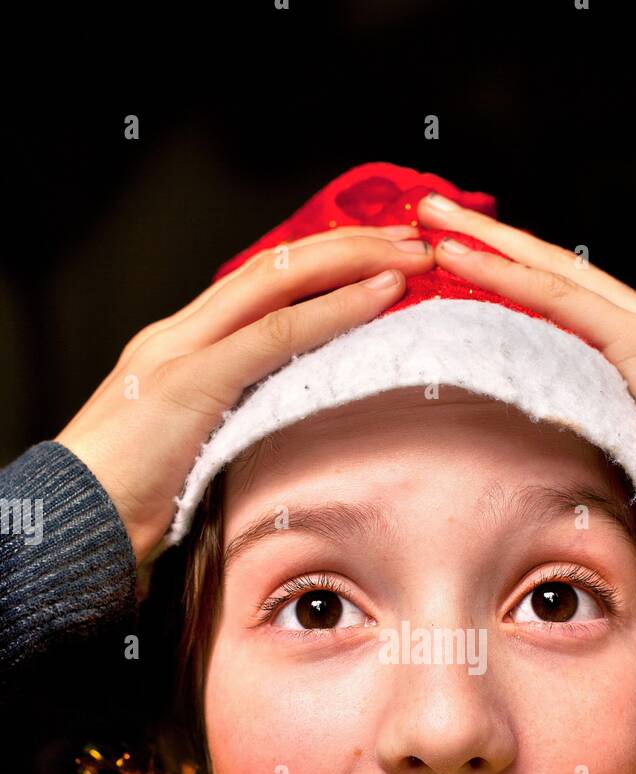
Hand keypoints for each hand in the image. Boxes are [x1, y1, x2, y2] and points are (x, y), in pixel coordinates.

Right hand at [55, 226, 433, 562]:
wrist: (71, 522)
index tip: (376, 259)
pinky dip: (333, 311)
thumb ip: (231, 421)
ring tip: (409, 255)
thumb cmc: (125, 500)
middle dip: (347, 245)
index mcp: (179, 348)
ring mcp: (181, 351)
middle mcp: (179, 334)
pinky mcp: (189, 381)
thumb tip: (282, 427)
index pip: (260, 285)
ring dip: (352, 262)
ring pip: (278, 282)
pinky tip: (378, 298)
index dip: (320, 265)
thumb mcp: (189, 448)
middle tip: (411, 237)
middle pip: (274, 266)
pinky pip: (275, 334)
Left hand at [417, 193, 635, 470]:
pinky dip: (509, 275)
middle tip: (433, 210)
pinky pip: (563, 299)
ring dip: (488, 241)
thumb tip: (555, 464)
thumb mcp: (635, 460)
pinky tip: (465, 258)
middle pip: (555, 267)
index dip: (512, 271)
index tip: (460, 256)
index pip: (567, 298)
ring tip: (435, 219)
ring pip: (552, 270)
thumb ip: (598, 440)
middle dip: (492, 235)